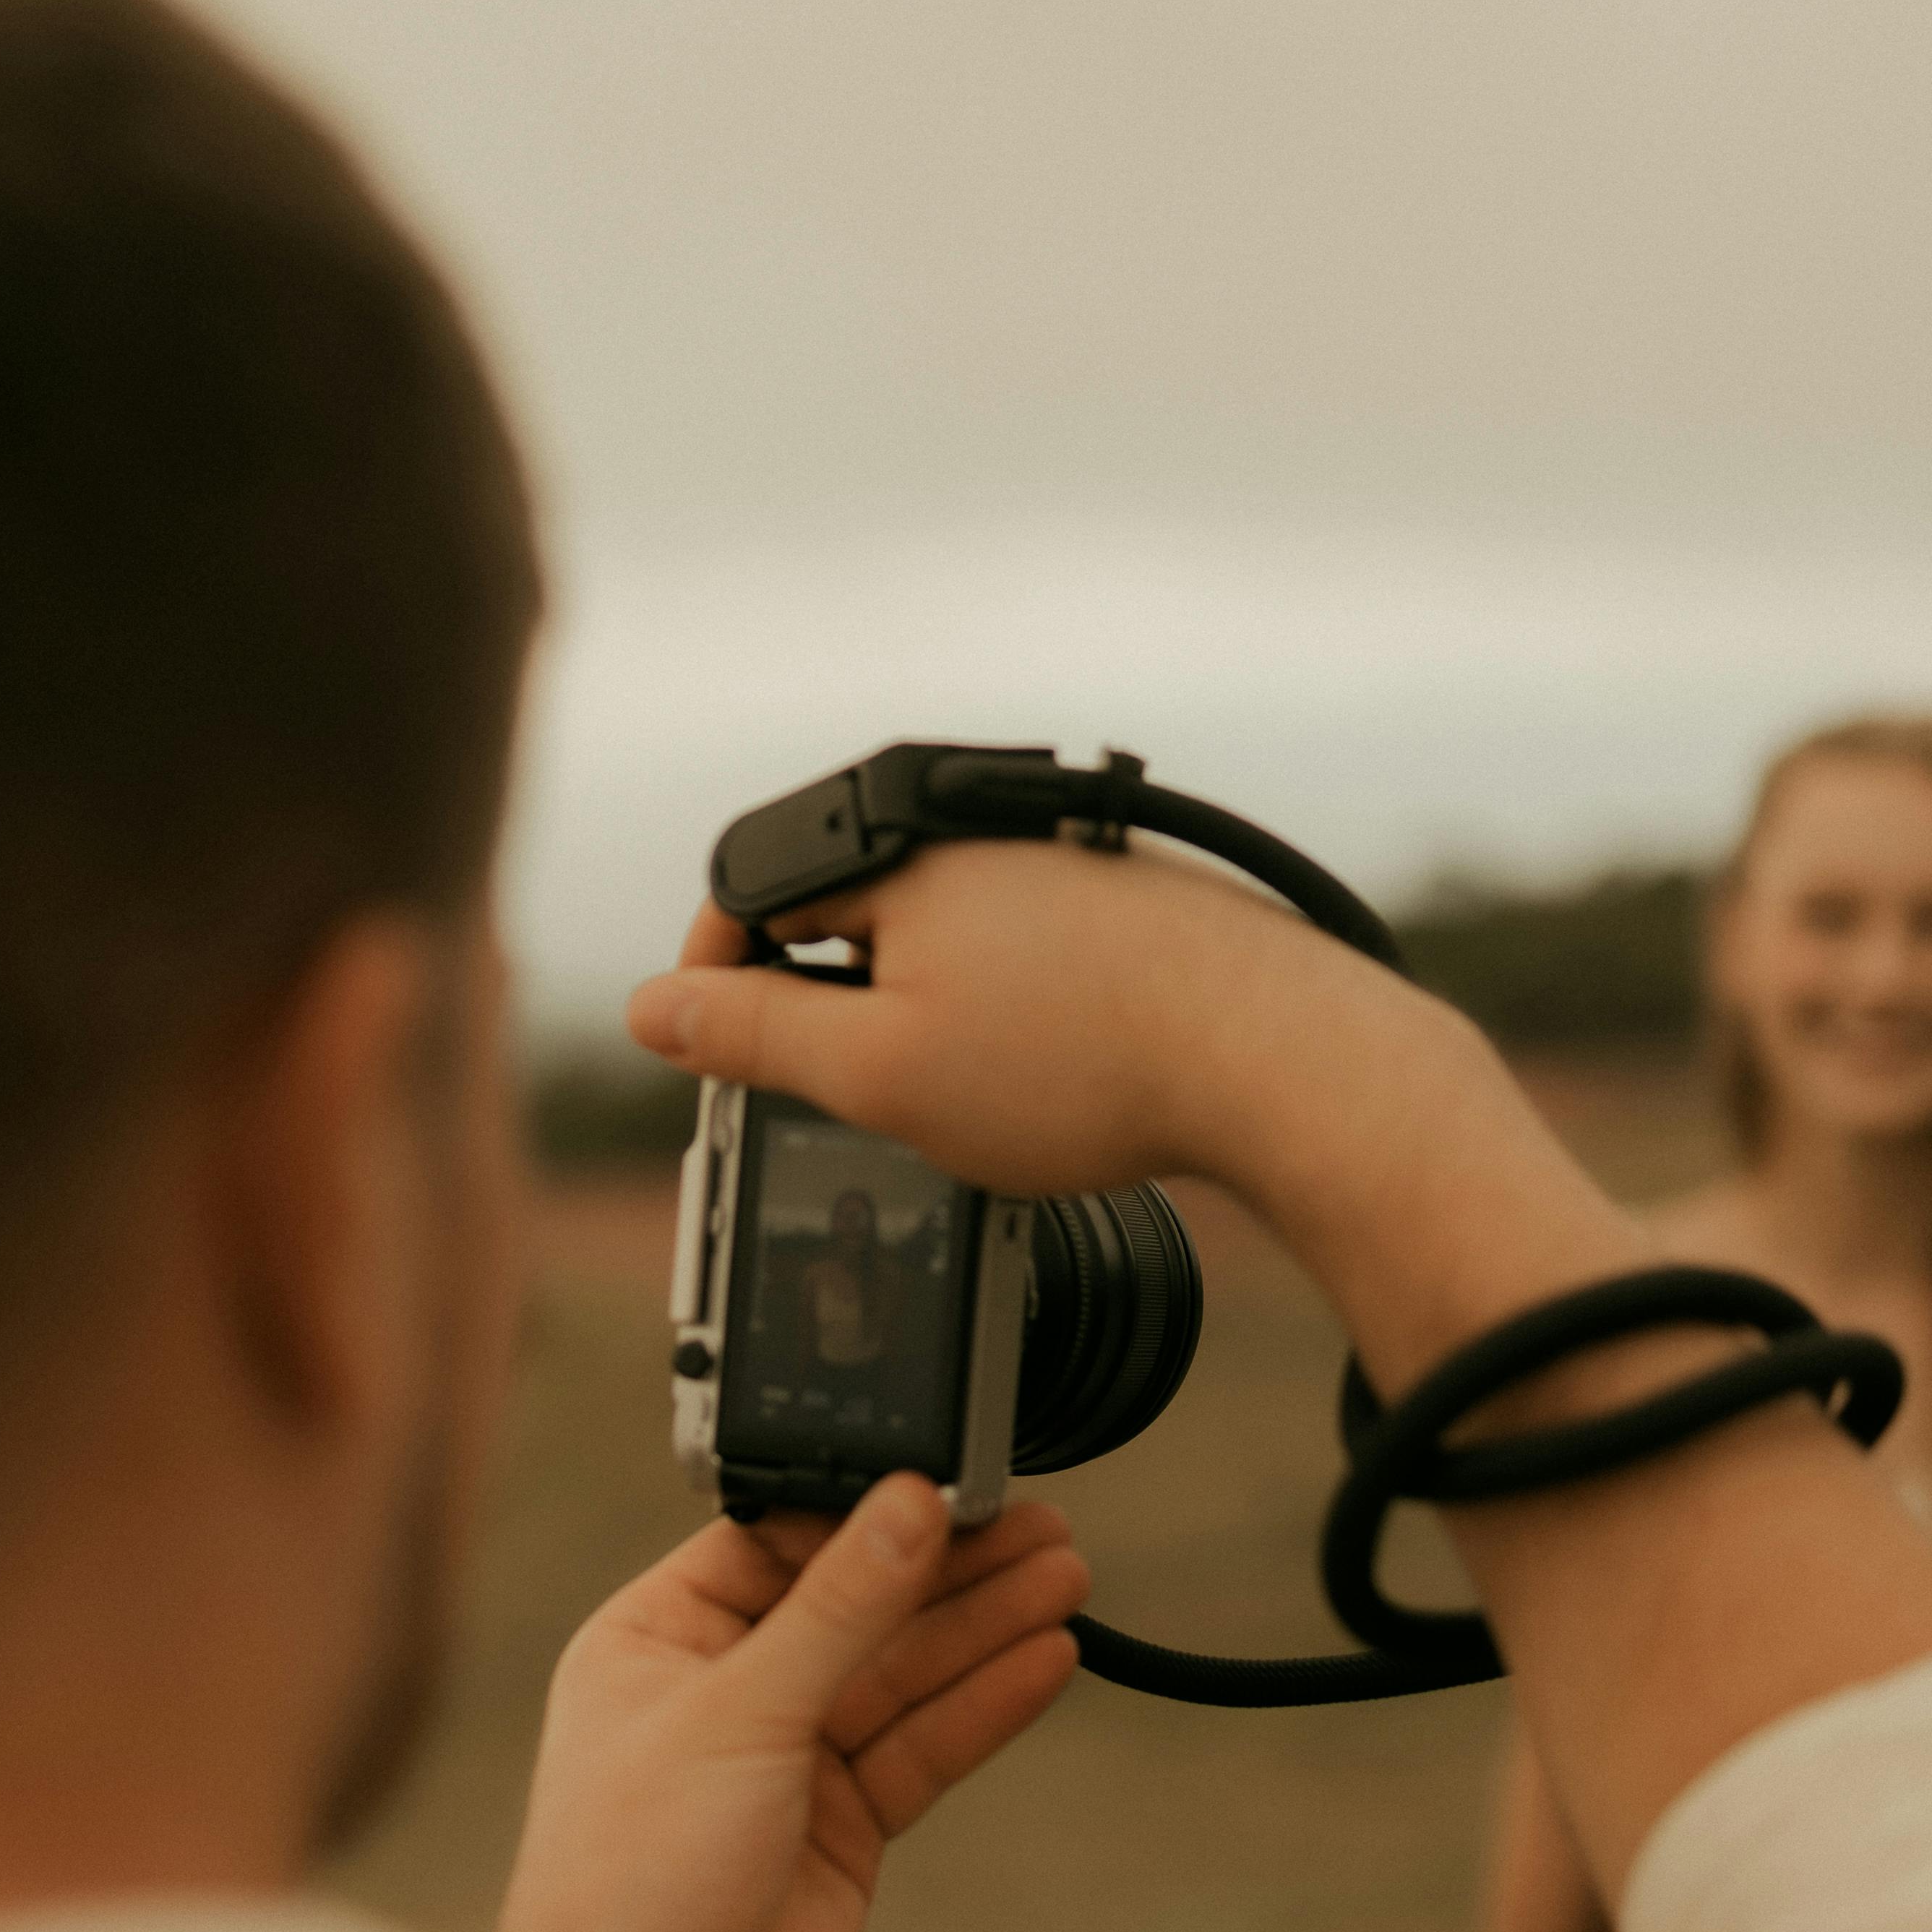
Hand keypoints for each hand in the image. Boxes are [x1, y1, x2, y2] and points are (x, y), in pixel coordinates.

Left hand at [478, 1481, 1089, 1931]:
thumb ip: (839, 1609)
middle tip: (1038, 1525)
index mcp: (655, 1637)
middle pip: (854, 1605)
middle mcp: (720, 1687)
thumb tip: (909, 1505)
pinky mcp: (841, 1824)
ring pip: (900, 1674)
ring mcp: (786, 1758)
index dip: (867, 1514)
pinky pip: (923, 1745)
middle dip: (945, 1569)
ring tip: (1065, 1578)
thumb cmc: (628, 1878)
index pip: (777, 1545)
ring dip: (981, 1628)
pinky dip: (983, 1705)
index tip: (950, 1481)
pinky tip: (1044, 1659)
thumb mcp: (738, 1713)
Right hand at [626, 839, 1384, 1200]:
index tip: (720, 1060)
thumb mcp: (881, 1069)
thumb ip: (755, 1034)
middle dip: (829, 1003)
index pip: (755, 893)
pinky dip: (1009, 1010)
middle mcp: (983, 831)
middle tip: (851, 1100)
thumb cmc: (1085, 1066)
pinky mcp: (1127, 901)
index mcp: (905, 852)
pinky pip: (1025, 949)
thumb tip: (651, 1007)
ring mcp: (1063, 860)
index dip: (718, 981)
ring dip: (923, 1011)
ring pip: (943, 935)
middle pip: (850, 910)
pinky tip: (1048, 1074)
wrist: (1280, 1061)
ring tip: (967, 1099)